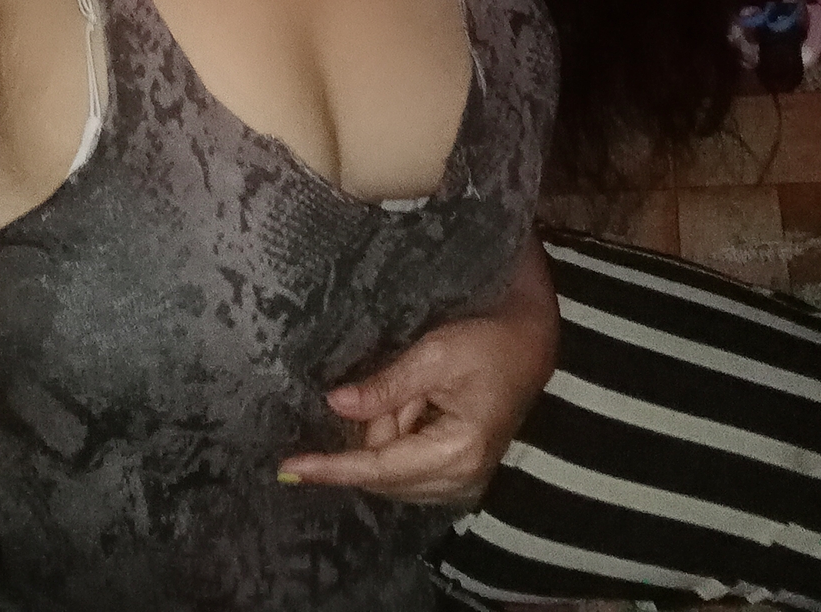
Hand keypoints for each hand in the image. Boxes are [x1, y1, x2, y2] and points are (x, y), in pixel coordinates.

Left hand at [277, 231, 558, 505]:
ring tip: (419, 386)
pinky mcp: (458, 472)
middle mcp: (459, 479)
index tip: (290, 468)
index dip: (332, 467)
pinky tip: (420, 401)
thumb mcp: (435, 355)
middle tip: (399, 382)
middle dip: (373, 430)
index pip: (379, 467)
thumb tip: (335, 405)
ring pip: (392, 468)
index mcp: (456, 452)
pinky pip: (408, 463)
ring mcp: (460, 480)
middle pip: (382, 471)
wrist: (531, 342)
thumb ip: (386, 386)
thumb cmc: (488, 340)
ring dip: (390, 428)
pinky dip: (402, 433)